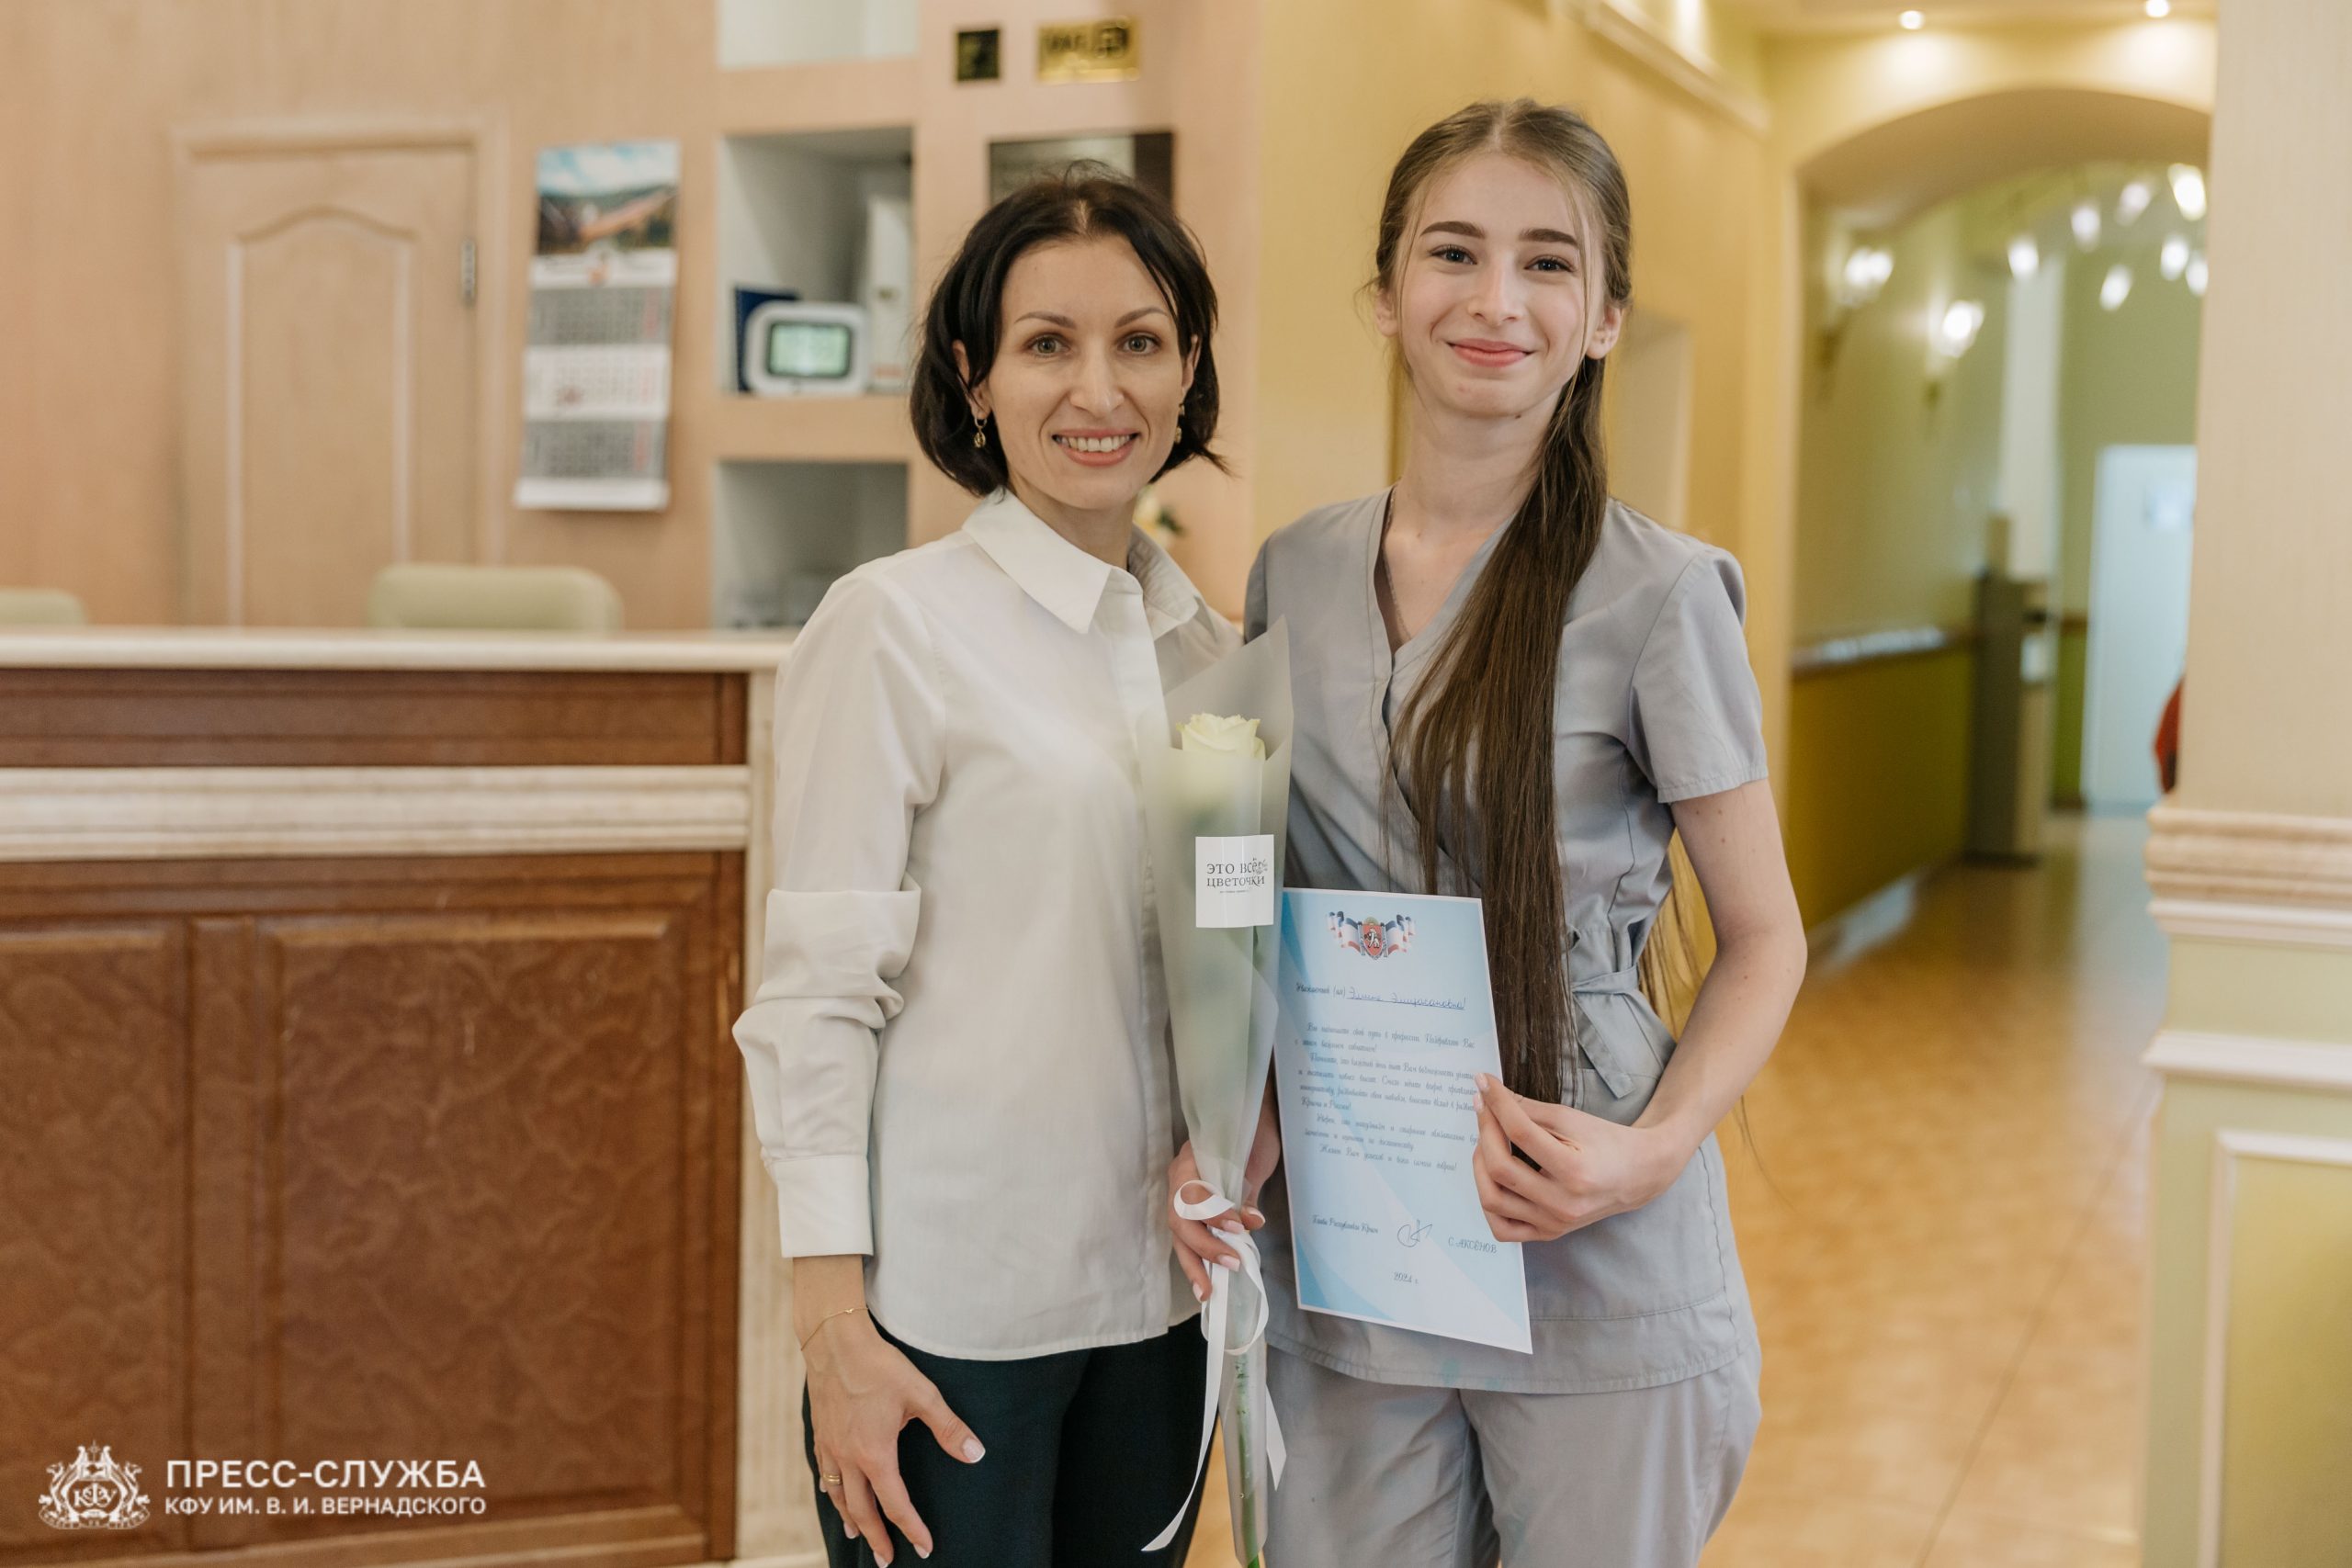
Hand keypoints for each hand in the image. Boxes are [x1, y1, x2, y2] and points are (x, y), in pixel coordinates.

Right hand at [803, 1310, 982, 1563]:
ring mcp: (829, 1447)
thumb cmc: (880, 1365)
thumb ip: (949, 1428)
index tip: (924, 1547)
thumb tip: (976, 1454)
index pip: (895, 1504)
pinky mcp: (819, 1433)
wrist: (834, 1340)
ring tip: (857, 1535)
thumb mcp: (922, 1394)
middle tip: (887, 1560)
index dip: (911, 1528)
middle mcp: (847, 1458)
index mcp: (875, 1454)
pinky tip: (833, 1492)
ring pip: (836, 1495)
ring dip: (850, 1519)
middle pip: (861, 1510)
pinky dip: (830, 1491)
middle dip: (877, 1537)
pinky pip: (822, 1473)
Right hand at [1168, 1090, 1280, 1301]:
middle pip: (1180, 1220)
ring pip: (1180, 1234)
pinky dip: (1198, 1259)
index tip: (1240, 1227)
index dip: (1211, 1215)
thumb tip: (1252, 1222)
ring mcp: (1181, 1195)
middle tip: (1231, 1265)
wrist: (1250, 1114)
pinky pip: (1189, 1236)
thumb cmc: (1252, 1132)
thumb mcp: (1254, 1158)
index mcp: (1189, 1161)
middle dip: (1204, 1247)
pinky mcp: (1192, 1209)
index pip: (1191, 1194)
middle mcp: (1178, 1179)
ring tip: (1207, 1293)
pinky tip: (1207, 1282)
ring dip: (1194, 1264)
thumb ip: (1246, 1190)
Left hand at [1470, 1072, 1688, 1242]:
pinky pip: (1503, 1229)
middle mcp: (1563, 1204)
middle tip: (1484, 1109)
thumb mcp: (1572, 1119)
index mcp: (1575, 1171)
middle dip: (1485, 1131)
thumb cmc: (1607, 1142)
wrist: (1637, 1175)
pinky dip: (1489, 1203)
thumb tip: (1491, 1096)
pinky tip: (1491, 1178)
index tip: (1483, 1083)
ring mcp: (1554, 1224)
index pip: (1520, 1132)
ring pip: (1493, 1200)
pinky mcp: (1548, 1233)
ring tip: (1486, 1142)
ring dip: (1480, 1166)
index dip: (1497, 1103)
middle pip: (1501, 1168)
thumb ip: (1529, 1110)